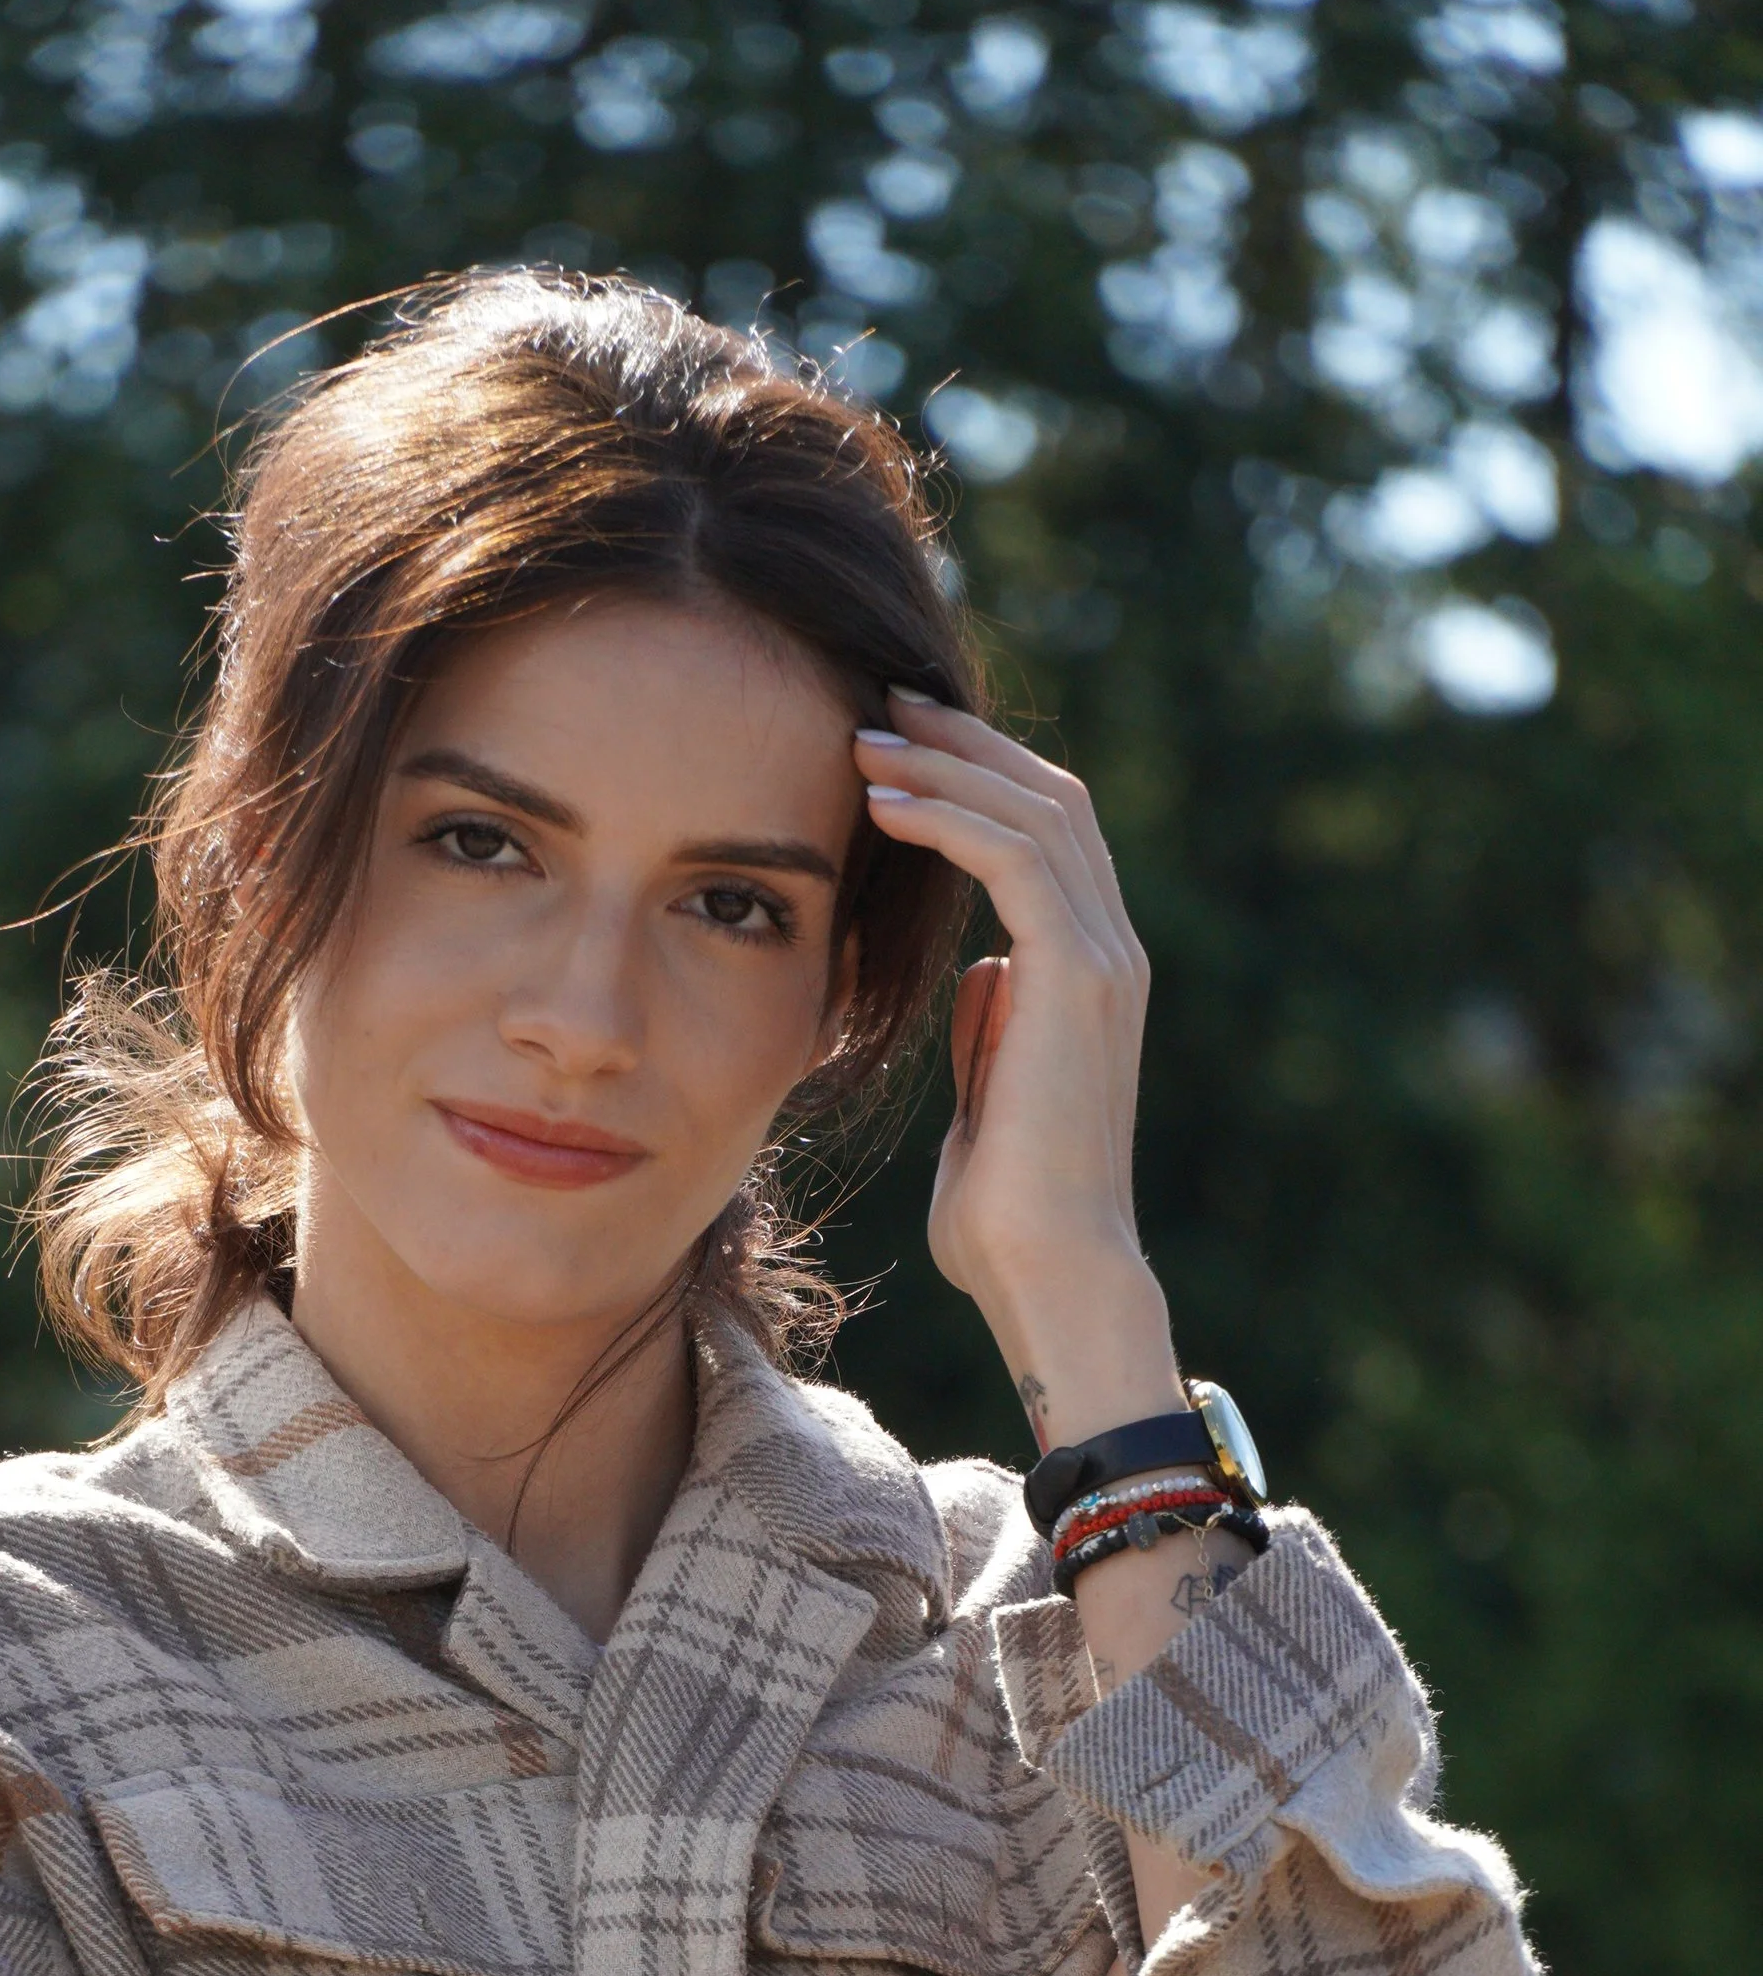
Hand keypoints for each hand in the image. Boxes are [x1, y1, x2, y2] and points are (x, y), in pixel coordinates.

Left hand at [853, 699, 1176, 1446]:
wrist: (1046, 1273)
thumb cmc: (1005, 1215)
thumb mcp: (989, 1098)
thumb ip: (993, 1028)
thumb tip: (980, 972)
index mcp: (1090, 973)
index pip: (1045, 834)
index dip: (976, 778)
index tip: (896, 749)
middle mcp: (1111, 951)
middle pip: (1049, 797)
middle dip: (963, 743)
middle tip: (879, 702)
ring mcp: (1103, 960)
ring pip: (1036, 810)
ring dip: (946, 765)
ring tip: (863, 738)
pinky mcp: (1077, 977)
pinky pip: (1014, 859)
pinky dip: (947, 818)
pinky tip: (882, 803)